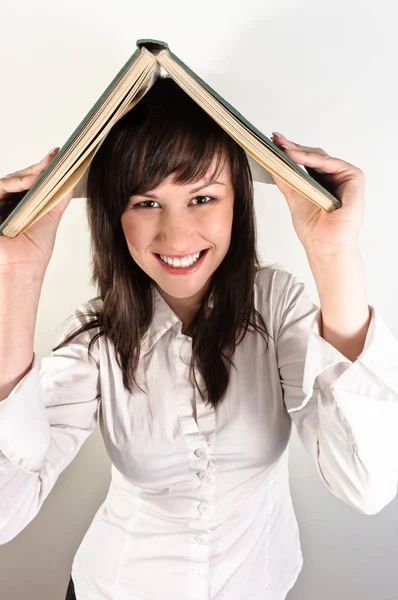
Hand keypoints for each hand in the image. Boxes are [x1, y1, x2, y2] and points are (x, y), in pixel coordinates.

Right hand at [0, 148, 72, 272]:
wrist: (21, 268)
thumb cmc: (33, 252)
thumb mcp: (50, 218)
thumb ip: (57, 199)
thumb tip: (70, 179)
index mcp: (20, 206)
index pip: (29, 182)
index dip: (42, 168)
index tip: (57, 155)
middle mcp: (6, 204)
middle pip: (20, 177)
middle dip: (38, 167)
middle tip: (54, 158)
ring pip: (11, 179)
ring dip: (30, 174)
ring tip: (46, 171)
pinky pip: (2, 186)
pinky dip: (18, 182)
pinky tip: (33, 180)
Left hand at [270, 132, 364, 255]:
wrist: (325, 246)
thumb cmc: (313, 230)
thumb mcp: (293, 197)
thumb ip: (285, 179)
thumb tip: (272, 161)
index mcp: (322, 183)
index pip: (306, 161)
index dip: (290, 151)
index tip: (273, 142)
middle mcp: (335, 178)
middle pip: (313, 156)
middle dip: (293, 147)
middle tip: (276, 140)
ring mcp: (345, 177)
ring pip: (320, 157)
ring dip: (300, 151)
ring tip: (282, 147)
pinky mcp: (354, 178)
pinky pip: (331, 163)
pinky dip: (313, 159)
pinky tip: (296, 156)